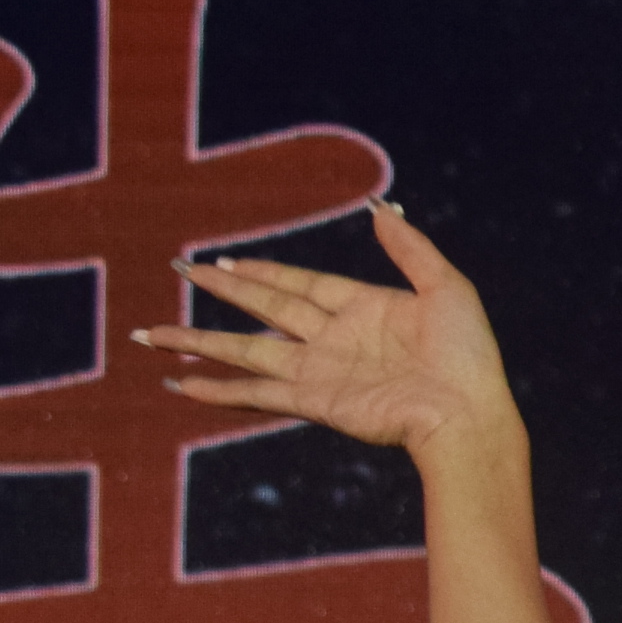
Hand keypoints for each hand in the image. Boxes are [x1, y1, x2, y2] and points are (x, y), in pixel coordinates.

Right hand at [143, 205, 519, 462]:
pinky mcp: (314, 401)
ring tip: (152, 334)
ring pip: (247, 350)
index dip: (263, 272)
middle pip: (266, 308)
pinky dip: (218, 389)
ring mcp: (321, 371)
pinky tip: (183, 383)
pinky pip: (256, 393)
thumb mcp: (447, 287)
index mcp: (365, 308)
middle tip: (181, 271)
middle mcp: (336, 339)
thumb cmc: (468, 355)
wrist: (468, 413)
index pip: (301, 284)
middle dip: (222, 290)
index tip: (225, 262)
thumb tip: (380, 209)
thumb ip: (410, 249)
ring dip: (199, 342)